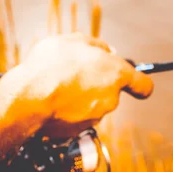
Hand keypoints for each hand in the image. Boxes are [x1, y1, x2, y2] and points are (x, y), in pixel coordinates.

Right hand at [0, 33, 153, 137]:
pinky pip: (77, 119)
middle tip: (73, 75)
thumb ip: (96, 45)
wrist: (29, 98)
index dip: (140, 86)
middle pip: (110, 93)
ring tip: (57, 87)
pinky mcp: (80, 131)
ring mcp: (96, 117)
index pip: (143, 85)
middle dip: (95, 86)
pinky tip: (53, 102)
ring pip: (92, 106)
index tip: (138, 87)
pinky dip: (68, 112)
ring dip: (80, 99)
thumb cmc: (50, 65)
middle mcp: (111, 98)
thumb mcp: (73, 41)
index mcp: (115, 73)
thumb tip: (107, 51)